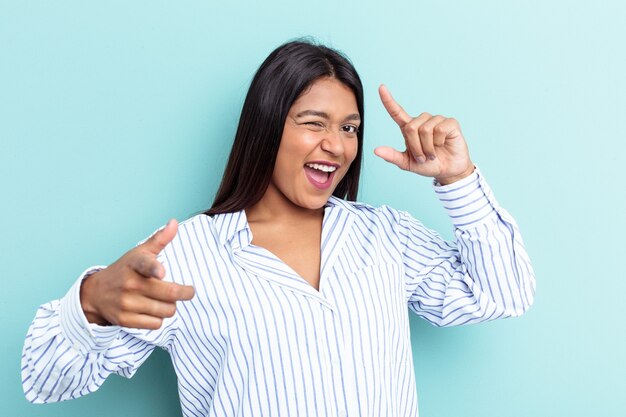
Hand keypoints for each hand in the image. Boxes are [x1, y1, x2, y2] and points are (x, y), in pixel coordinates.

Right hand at [80, 219, 194, 329]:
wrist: (95, 294)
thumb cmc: (124, 270)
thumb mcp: (139, 253)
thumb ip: (159, 239)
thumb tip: (174, 222)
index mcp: (134, 264)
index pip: (145, 264)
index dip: (154, 268)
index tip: (161, 272)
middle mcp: (130, 284)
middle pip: (170, 294)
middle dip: (185, 293)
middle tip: (188, 291)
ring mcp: (126, 303)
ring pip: (167, 310)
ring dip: (171, 307)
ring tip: (165, 300)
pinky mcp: (125, 320)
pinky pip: (156, 324)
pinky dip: (160, 318)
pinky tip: (153, 310)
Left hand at [374, 84, 474, 184]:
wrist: (448, 170)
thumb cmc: (428, 165)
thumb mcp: (407, 163)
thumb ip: (392, 156)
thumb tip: (376, 150)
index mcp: (409, 128)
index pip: (396, 112)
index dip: (388, 101)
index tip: (381, 87)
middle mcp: (422, 120)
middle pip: (411, 127)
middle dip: (416, 147)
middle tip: (423, 156)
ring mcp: (436, 120)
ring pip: (425, 129)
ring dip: (427, 147)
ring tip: (432, 153)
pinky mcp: (450, 122)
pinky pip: (439, 130)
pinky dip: (438, 142)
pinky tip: (442, 145)